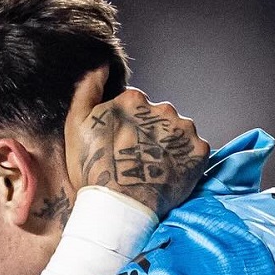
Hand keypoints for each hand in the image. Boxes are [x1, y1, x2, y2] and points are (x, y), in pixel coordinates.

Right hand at [64, 67, 210, 216]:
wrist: (119, 208)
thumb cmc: (93, 169)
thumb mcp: (76, 125)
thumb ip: (87, 89)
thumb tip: (101, 66)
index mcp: (134, 99)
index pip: (135, 106)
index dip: (125, 126)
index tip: (118, 145)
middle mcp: (163, 108)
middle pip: (158, 118)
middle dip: (149, 134)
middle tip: (135, 159)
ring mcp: (183, 130)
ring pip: (177, 133)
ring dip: (168, 146)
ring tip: (152, 169)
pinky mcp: (199, 152)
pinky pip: (194, 151)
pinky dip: (184, 160)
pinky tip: (168, 174)